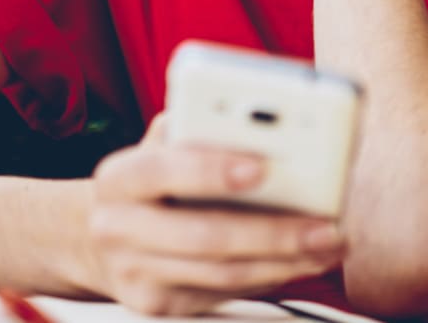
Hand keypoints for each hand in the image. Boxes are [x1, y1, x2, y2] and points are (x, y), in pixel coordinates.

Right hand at [82, 118, 345, 316]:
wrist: (99, 235)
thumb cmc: (151, 180)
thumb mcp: (161, 144)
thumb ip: (198, 129)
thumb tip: (263, 124)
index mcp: (119, 176)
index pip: (163, 169)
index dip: (211, 169)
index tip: (264, 165)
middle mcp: (117, 227)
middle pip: (202, 235)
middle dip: (272, 231)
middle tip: (324, 224)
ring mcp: (134, 272)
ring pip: (221, 273)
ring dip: (283, 261)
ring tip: (328, 243)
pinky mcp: (158, 304)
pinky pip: (223, 294)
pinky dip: (269, 277)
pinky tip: (301, 260)